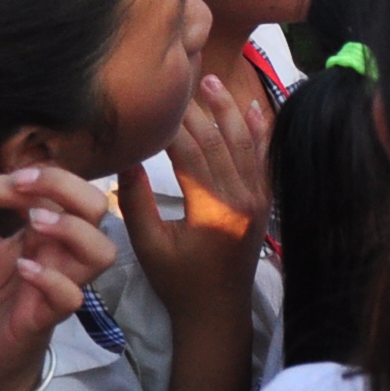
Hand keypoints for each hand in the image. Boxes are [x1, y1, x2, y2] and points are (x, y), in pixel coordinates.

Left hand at [0, 166, 118, 390]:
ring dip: (71, 228)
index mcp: (49, 230)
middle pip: (97, 205)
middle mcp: (64, 252)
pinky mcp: (48, 316)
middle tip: (19, 185)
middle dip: (62, 184)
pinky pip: (70, 296)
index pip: (55, 187)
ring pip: (101, 250)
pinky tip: (22, 269)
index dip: (17, 178)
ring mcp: (62, 283)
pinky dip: (50, 278)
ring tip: (34, 223)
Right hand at [119, 76, 270, 322]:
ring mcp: (258, 199)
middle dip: (200, 109)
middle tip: (184, 79)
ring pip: (244, 144)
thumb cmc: (178, 282)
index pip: (190, 155)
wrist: (219, 312)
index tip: (156, 102)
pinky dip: (260, 132)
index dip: (171, 126)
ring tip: (212, 82)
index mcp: (212, 210)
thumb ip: (136, 204)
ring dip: (229, 111)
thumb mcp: (149, 247)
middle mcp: (241, 199)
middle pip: (218, 142)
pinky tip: (254, 107)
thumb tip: (124, 160)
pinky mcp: (265, 201)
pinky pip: (264, 160)